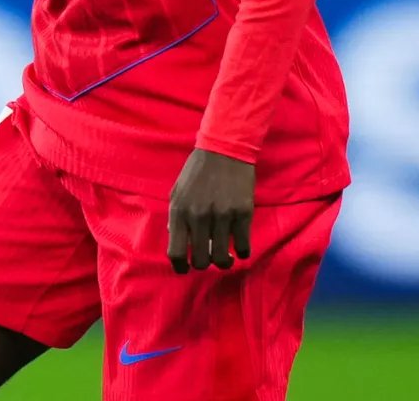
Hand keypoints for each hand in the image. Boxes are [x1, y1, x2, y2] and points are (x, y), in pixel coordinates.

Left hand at [166, 148, 254, 272]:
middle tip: (207, 258)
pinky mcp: (243, 214)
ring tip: (225, 257)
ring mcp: (222, 216)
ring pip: (221, 258)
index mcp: (179, 212)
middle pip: (200, 260)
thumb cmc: (198, 170)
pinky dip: (242, 252)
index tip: (185, 269)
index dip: (179, 267)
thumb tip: (176, 236)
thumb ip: (175, 215)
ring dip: (223, 261)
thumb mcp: (178, 191)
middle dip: (203, 264)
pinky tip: (240, 249)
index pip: (175, 252)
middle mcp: (199, 217)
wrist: (226, 149)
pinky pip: (243, 246)